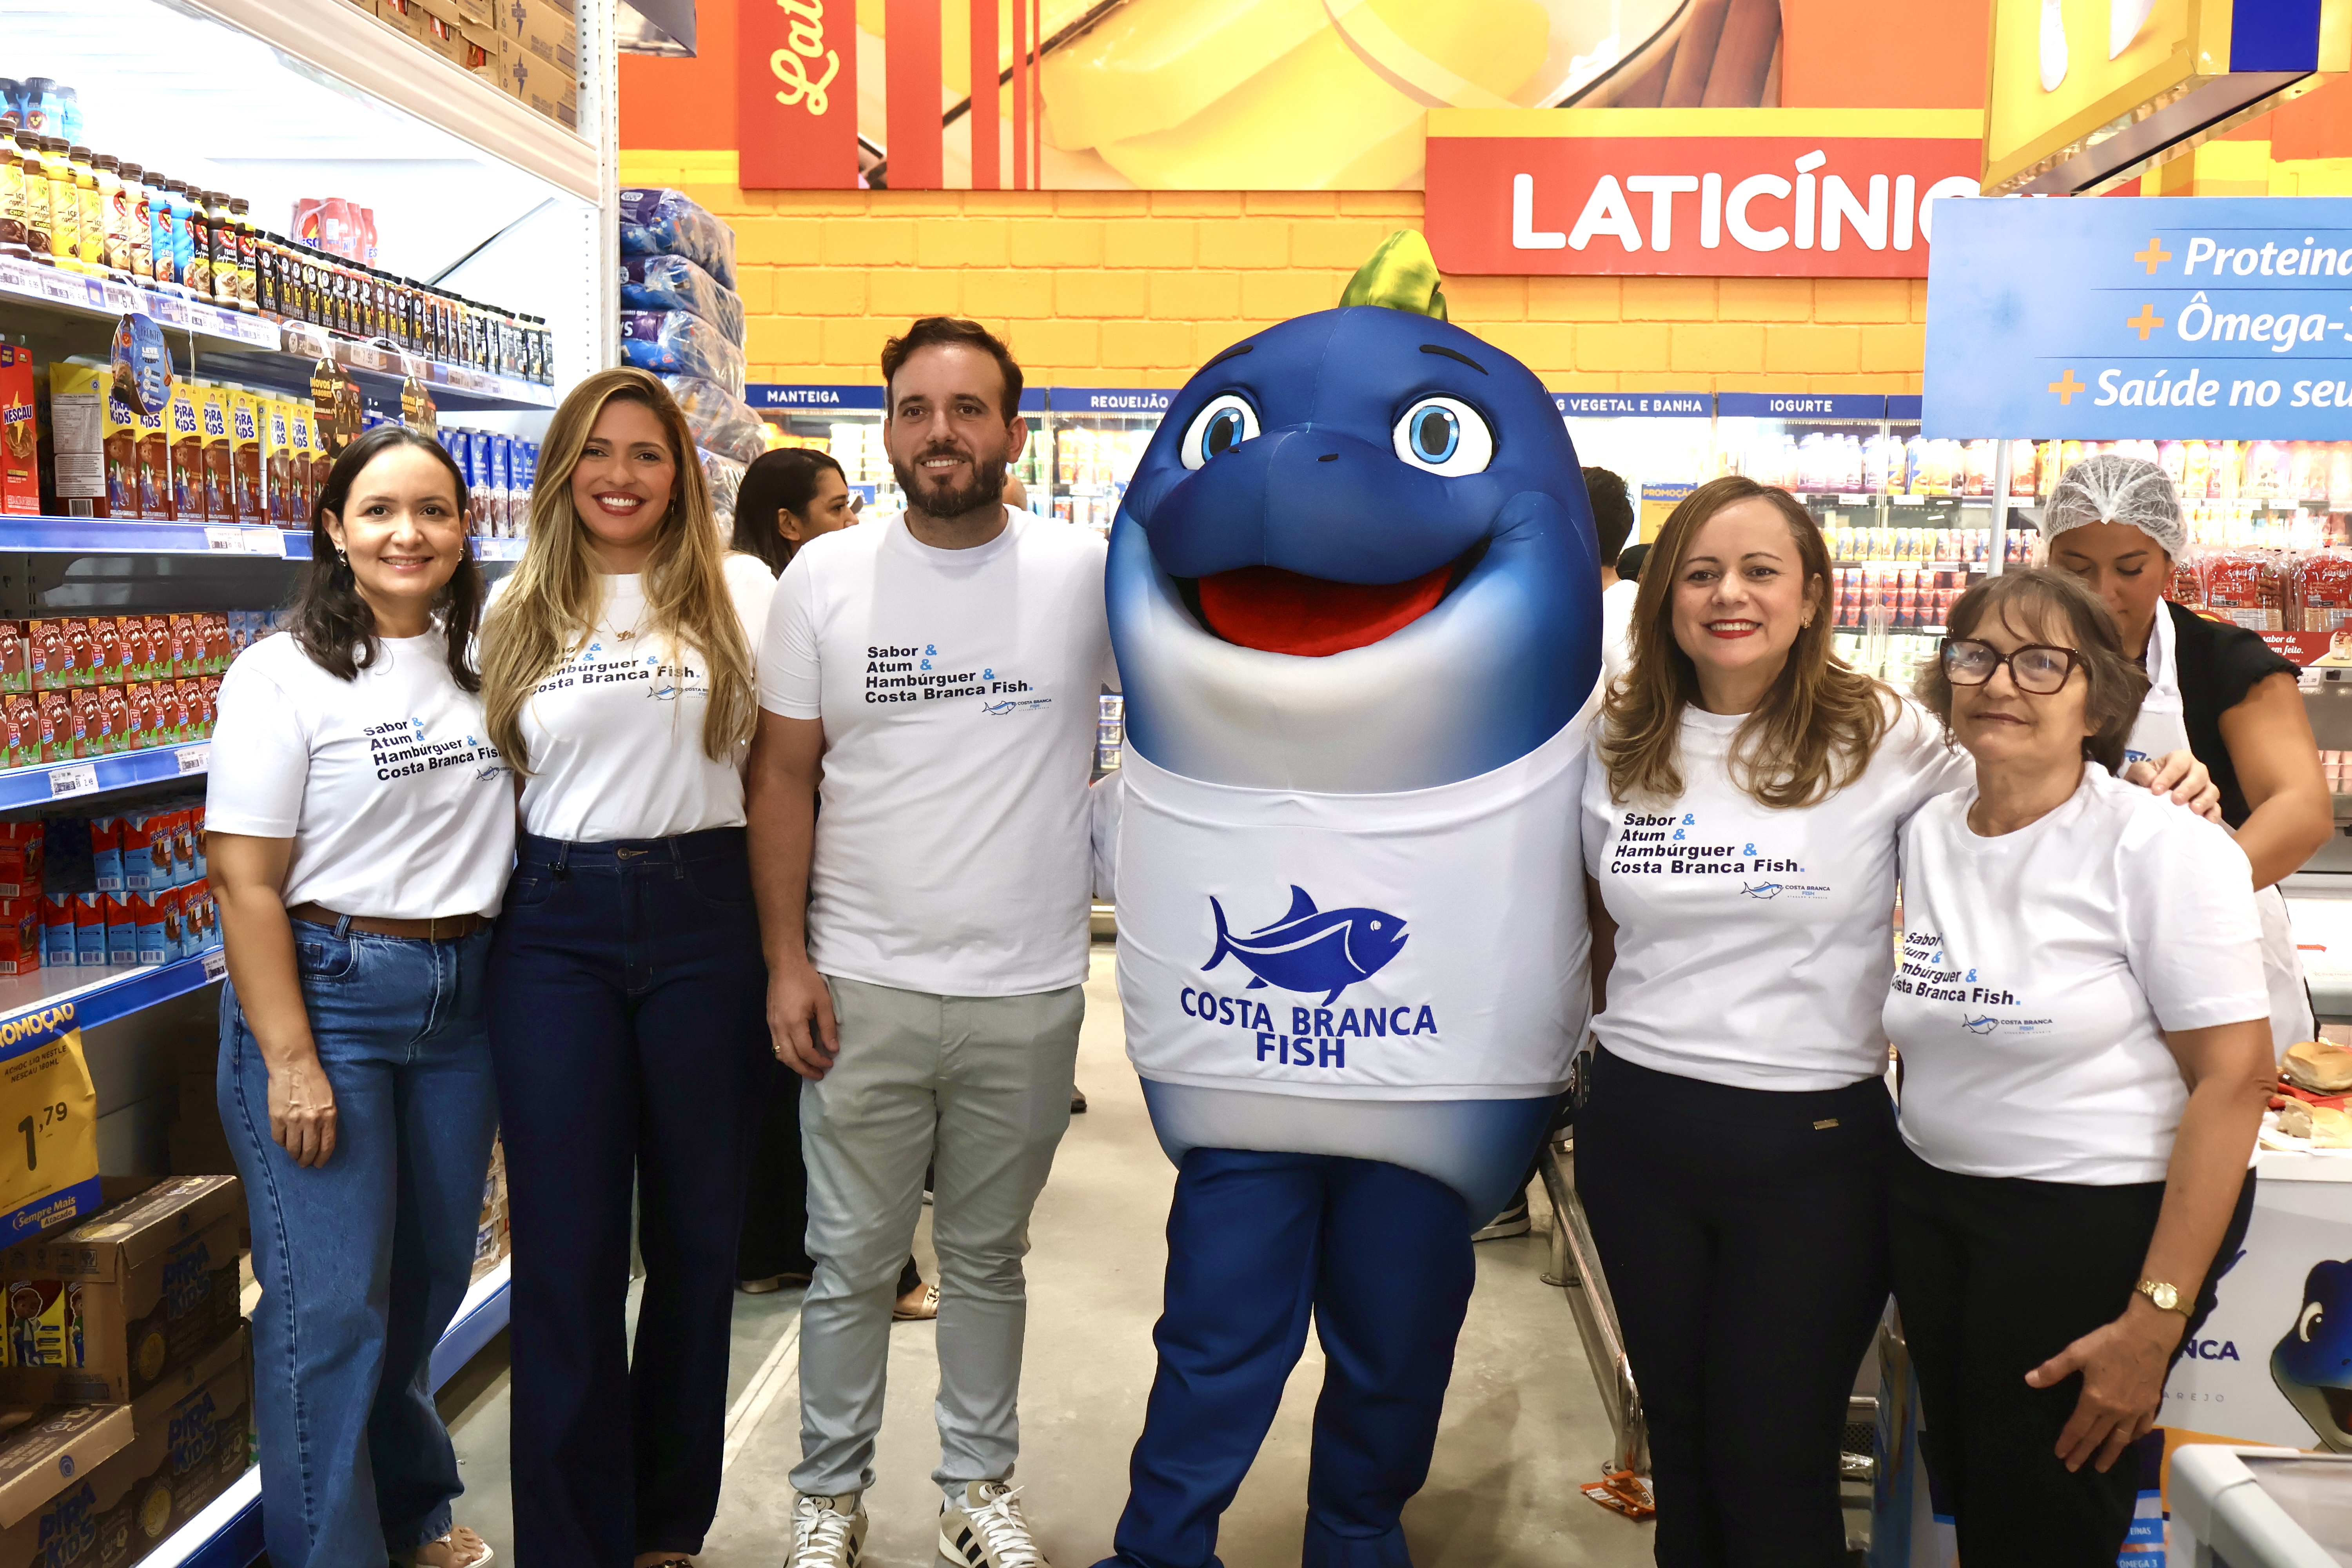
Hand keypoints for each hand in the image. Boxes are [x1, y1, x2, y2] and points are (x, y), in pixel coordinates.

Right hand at [267, 1053, 337, 1167]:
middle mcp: (312, 1121)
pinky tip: (284, 1142)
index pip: (327, 1145)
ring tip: (294, 1156)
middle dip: (307, 1160)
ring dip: (294, 1155)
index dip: (322, 1157)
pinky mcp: (277, 1118)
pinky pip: (278, 1138)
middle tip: (305, 1163)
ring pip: (292, 1147)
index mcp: (328, 1116)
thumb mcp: (329, 1099)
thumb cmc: (314, 1080)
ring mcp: (293, 1120)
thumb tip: (321, 1137)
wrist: (293, 1066)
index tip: (319, 1164)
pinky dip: (281, 1143)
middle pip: (309, 1150)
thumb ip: (327, 1119)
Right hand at [767, 955, 839, 1080]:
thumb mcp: (823, 1002)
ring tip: (809, 1068)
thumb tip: (832, 1049)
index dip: (818, 1061)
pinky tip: (797, 1054)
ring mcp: (772, 1026)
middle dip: (805, 1070)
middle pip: (789, 1059)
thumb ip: (827, 1027)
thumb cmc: (806, 981)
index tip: (830, 1064)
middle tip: (819, 1075)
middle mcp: (779, 1028)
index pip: (805, 1052)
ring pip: (780, 1054)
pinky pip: (776, 1045)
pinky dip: (787, 1055)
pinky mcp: (770, 1022)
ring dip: (794, 1064)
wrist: (784, 966)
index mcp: (793, 1024)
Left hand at [2025, 1299, 2183, 1472]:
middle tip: (2073, 1468)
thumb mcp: (2076, 1352)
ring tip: (2101, 1467)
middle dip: (2083, 1453)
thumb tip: (2029, 1380)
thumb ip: (2053, 1370)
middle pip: (2096, 1437)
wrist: (2147, 1336)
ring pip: (2120, 1439)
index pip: (2077, 1427)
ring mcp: (2135, 1410)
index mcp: (2095, 1400)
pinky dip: (2134, 1438)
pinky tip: (2129, 1442)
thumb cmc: (2110, 1343)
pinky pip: (2141, 1428)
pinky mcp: (2150, 1405)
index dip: (2068, 1442)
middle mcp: (2115, 1411)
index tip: (2060, 1455)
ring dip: (2110, 1454)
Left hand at [2126, 750, 2222, 822]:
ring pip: (2211, 790)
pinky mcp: (2209, 803)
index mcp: (2180, 759)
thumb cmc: (2147, 778)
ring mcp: (2205, 786)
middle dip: (2188, 788)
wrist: (2153, 792)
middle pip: (2199, 775)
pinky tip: (2207, 821)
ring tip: (2194, 810)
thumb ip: (2142, 772)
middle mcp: (2196, 770)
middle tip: (2176, 800)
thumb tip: (2150, 780)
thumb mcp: (2139, 771)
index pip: (2178, 764)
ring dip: (2204, 800)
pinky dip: (2213, 813)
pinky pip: (2216, 807)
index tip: (2156, 791)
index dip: (2168, 776)